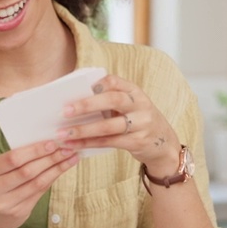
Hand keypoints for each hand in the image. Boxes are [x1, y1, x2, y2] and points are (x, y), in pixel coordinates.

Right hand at [0, 140, 79, 227]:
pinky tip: (61, 170)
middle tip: (67, 148)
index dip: (34, 151)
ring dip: (56, 169)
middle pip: (27, 172)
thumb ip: (14, 159)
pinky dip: (52, 179)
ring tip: (70, 158)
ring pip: (37, 184)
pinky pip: (40, 193)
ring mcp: (6, 204)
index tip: (52, 143)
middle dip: (50, 158)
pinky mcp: (19, 213)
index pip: (13, 159)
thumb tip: (45, 144)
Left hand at [59, 74, 181, 176]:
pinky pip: (109, 142)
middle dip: (87, 105)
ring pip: (109, 126)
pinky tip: (74, 145)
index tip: (76, 88)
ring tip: (62, 134)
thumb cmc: (136, 120)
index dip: (96, 84)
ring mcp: (141, 124)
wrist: (164, 144)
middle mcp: (140, 105)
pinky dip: (90, 144)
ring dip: (83, 130)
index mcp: (135, 91)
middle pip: (113, 100)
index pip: (114, 81)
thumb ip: (109, 100)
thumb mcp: (130, 105)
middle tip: (65, 110)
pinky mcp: (138, 142)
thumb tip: (72, 100)